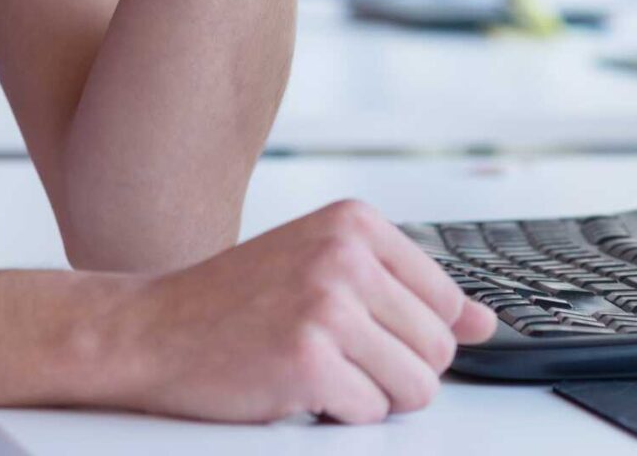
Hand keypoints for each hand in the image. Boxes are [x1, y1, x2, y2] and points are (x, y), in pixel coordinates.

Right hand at [98, 200, 497, 423]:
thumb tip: (484, 323)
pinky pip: (371, 413)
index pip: (446, 301)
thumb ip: (408, 290)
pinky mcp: (309, 359)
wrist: (152, 329)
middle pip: (438, 349)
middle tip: (334, 355)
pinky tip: (295, 385)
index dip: (411, 334)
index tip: (366, 333)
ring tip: (318, 369)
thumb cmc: (235, 302)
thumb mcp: (323, 267)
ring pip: (416, 387)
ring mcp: (328, 305)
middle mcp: (346, 255)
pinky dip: (338, 413)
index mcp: (355, 222)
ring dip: (371, 395)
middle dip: (394, 369)